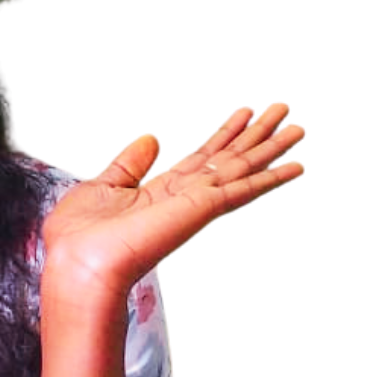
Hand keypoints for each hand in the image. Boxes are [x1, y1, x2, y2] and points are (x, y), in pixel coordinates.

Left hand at [41, 104, 303, 314]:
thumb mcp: (102, 187)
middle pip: (230, 160)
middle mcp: (185, 198)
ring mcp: (196, 204)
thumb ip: (129, 164)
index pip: (202, 158)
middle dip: (257, 136)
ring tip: (298, 127)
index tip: (245, 114)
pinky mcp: (201, 209)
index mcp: (161, 193)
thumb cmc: (79, 237)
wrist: (78, 264)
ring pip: (242, 169)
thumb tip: (151, 139)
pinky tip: (293, 167)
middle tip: (284, 112)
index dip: (225, 134)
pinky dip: (270, 178)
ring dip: (271, 149)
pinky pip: (242, 189)